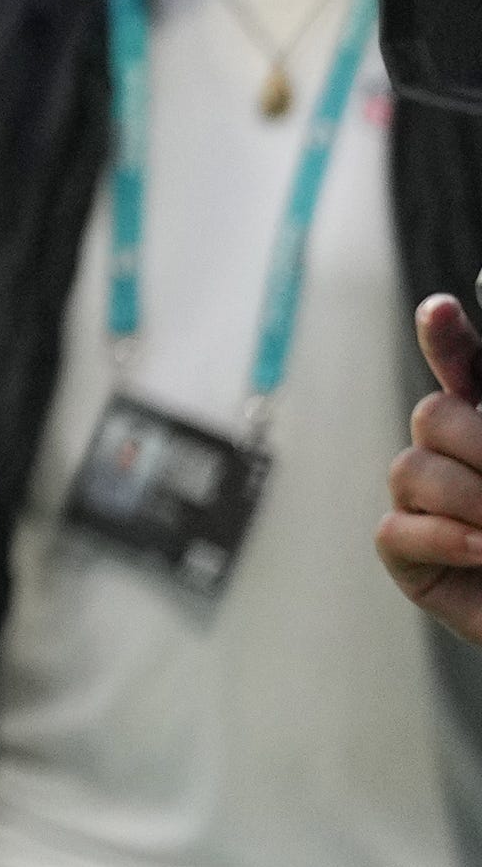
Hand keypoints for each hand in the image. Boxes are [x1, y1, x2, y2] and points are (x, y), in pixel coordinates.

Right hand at [381, 293, 481, 644]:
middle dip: (472, 441)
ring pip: (408, 468)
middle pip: (431, 413)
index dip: (447, 336)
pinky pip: (394, 529)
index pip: (466, 366)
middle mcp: (464, 457)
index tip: (440, 309)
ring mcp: (433, 506)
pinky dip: (441, 538)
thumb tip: (464, 399)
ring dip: (465, 497)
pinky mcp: (411, 557)